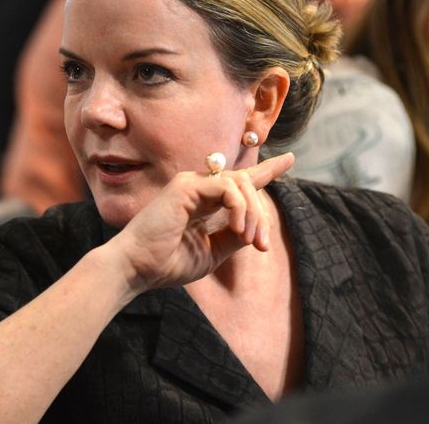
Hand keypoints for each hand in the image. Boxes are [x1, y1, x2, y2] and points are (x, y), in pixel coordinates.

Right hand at [110, 153, 294, 293]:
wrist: (138, 268)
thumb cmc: (168, 263)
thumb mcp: (213, 252)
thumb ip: (233, 236)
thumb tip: (256, 229)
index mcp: (205, 201)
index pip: (240, 181)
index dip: (267, 170)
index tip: (290, 160)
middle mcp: (200, 187)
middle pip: (247, 183)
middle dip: (261, 214)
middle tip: (261, 244)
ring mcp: (193, 183)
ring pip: (241, 183)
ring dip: (253, 213)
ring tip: (249, 239)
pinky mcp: (187, 185)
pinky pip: (227, 187)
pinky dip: (239, 207)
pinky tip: (238, 229)